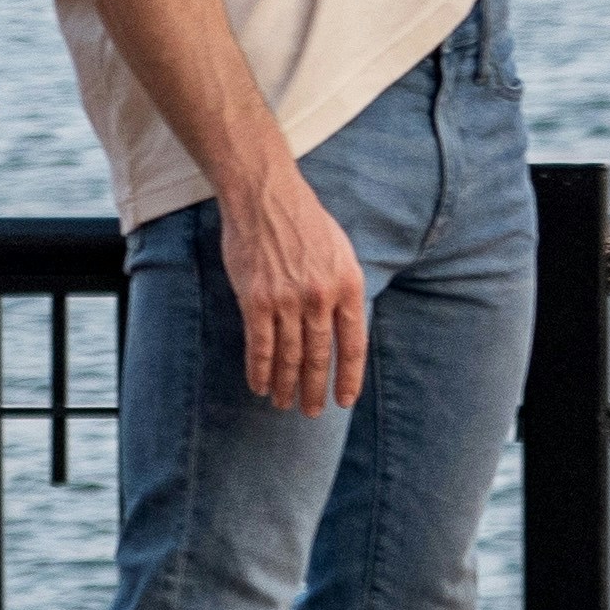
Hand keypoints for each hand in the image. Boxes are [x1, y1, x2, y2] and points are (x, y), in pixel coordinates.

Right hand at [218, 159, 370, 411]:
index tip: (344, 401)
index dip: (349, 377)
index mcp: (348, 285)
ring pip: (289, 357)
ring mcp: (287, 300)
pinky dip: (260, 371)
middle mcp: (320, 297)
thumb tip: (343, 326)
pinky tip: (260, 386)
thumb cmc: (304, 221)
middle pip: (319, 357)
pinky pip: (260, 346)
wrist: (266, 197)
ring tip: (284, 404)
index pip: (353, 344)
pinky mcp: (256, 300)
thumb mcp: (341, 251)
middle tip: (311, 412)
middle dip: (315, 389)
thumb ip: (344, 289)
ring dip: (286, 385)